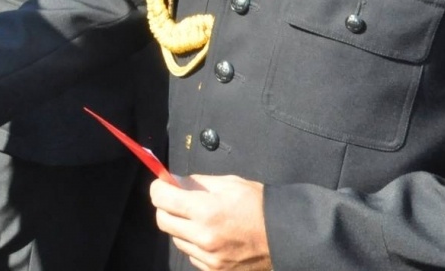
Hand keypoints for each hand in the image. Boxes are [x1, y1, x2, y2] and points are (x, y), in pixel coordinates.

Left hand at [150, 174, 270, 270]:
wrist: (285, 236)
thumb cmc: (258, 205)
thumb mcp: (229, 183)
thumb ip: (197, 182)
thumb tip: (173, 182)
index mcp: (206, 211)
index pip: (161, 199)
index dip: (159, 188)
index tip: (163, 185)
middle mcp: (203, 237)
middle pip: (162, 221)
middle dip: (165, 207)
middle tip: (177, 200)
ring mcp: (209, 257)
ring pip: (176, 239)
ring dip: (180, 227)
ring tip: (200, 219)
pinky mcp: (214, 270)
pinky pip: (191, 255)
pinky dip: (194, 244)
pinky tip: (210, 236)